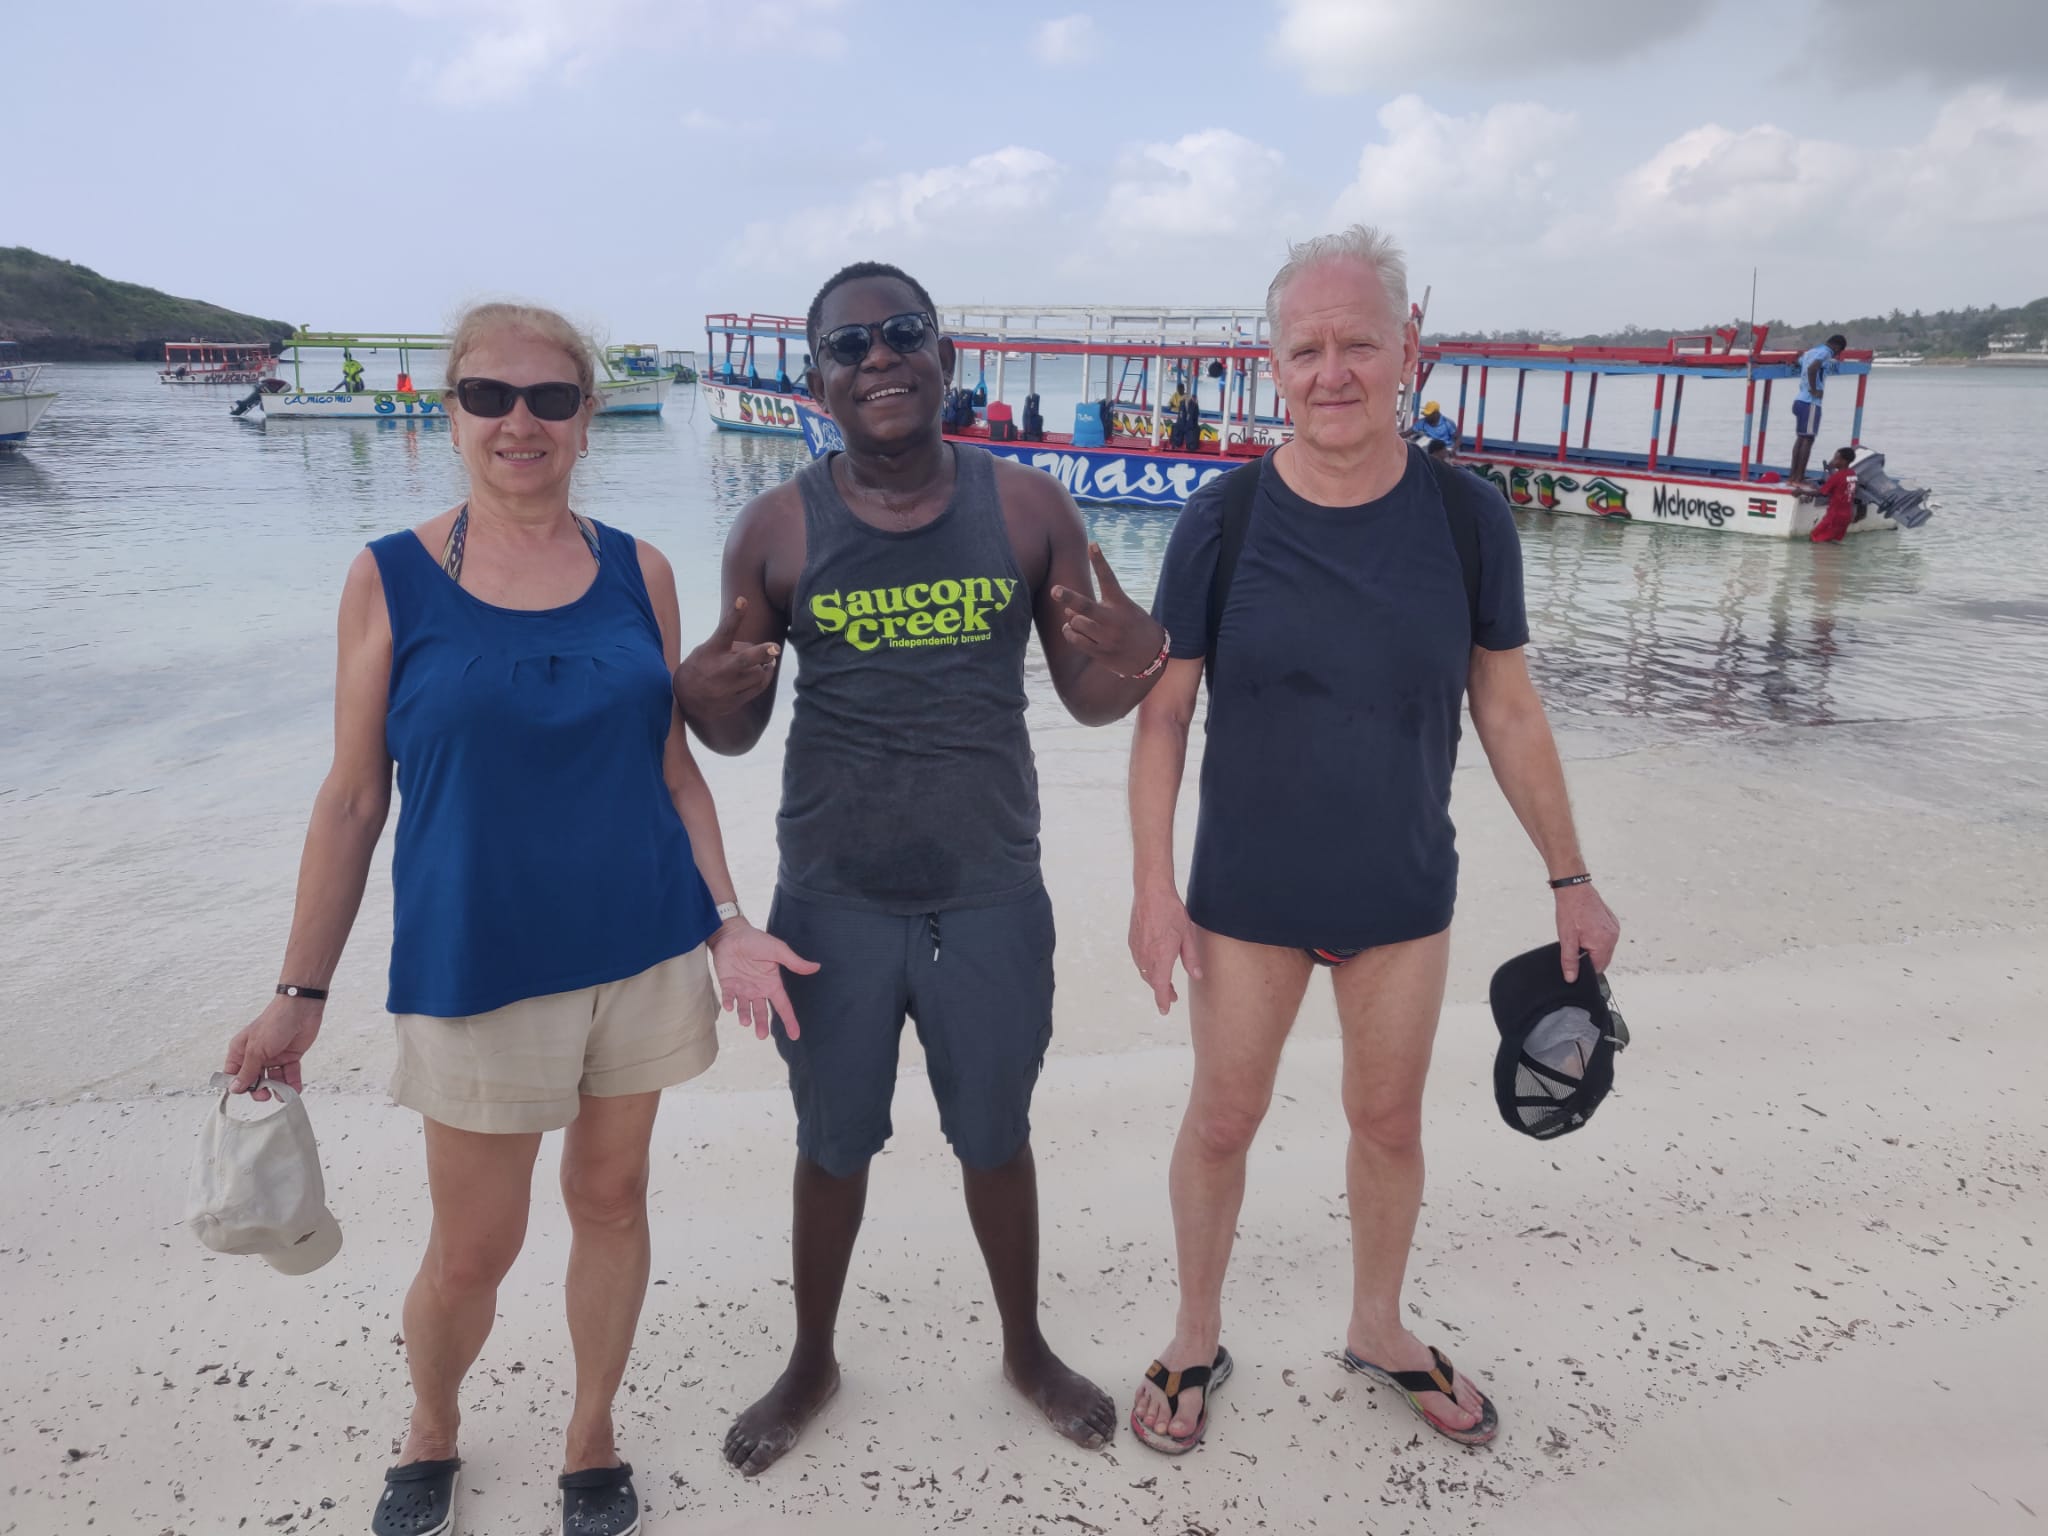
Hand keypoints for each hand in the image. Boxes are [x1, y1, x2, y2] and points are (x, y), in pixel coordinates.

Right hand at [224, 997, 323, 1099]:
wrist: (302, 1008)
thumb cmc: (275, 1021)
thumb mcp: (257, 1049)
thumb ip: (247, 1070)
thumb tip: (234, 1088)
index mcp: (241, 1050)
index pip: (233, 1073)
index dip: (238, 1085)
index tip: (244, 1093)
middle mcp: (256, 1054)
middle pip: (254, 1080)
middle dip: (259, 1089)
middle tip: (265, 1095)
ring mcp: (274, 1056)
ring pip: (273, 1079)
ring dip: (278, 1089)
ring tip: (283, 1094)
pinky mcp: (290, 1057)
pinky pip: (289, 1075)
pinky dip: (292, 1083)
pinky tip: (294, 1090)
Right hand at [673, 598, 779, 719]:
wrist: (684, 700)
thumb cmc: (700, 666)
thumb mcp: (706, 649)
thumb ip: (730, 644)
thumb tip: (757, 646)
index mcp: (712, 650)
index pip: (725, 630)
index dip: (735, 614)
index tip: (743, 600)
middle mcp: (720, 669)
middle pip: (745, 659)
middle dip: (762, 653)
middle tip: (775, 647)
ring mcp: (727, 687)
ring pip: (758, 674)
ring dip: (765, 666)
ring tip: (765, 661)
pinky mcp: (734, 701)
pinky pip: (758, 688)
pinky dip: (765, 678)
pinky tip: (765, 671)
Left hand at [707, 919, 819, 1039]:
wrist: (732, 934)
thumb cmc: (756, 941)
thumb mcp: (778, 950)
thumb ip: (794, 962)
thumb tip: (816, 967)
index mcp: (772, 984)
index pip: (783, 1005)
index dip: (789, 1020)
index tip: (795, 1036)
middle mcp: (758, 990)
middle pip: (761, 1012)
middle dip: (761, 1024)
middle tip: (761, 1035)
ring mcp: (742, 988)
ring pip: (745, 1008)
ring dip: (745, 1016)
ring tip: (745, 1022)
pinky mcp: (728, 984)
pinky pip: (728, 997)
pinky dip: (729, 1003)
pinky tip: (729, 1007)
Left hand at [1051, 544, 1165, 677]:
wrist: (1153, 655)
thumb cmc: (1133, 626)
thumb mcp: (1124, 609)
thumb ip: (1097, 608)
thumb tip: (1066, 611)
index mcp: (1121, 603)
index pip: (1108, 578)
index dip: (1099, 560)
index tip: (1092, 544)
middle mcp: (1114, 619)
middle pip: (1086, 606)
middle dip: (1068, 597)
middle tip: (1054, 590)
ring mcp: (1108, 638)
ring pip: (1076, 623)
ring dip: (1071, 620)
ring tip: (1075, 620)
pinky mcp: (1102, 653)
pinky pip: (1076, 641)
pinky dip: (1069, 633)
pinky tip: (1071, 630)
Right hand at [1128, 885, 1202, 1014]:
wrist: (1151, 892)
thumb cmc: (1171, 911)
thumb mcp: (1187, 935)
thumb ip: (1191, 958)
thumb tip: (1196, 976)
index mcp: (1162, 956)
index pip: (1161, 986)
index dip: (1163, 1000)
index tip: (1165, 1010)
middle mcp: (1146, 956)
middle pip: (1153, 981)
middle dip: (1161, 991)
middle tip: (1172, 996)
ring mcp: (1137, 949)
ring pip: (1145, 972)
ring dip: (1154, 980)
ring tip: (1165, 982)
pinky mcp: (1132, 941)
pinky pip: (1139, 961)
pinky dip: (1147, 968)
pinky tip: (1155, 964)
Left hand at [1555, 883, 1620, 981]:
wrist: (1574, 888)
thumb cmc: (1570, 910)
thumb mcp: (1566, 939)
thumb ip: (1570, 961)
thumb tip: (1572, 978)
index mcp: (1604, 942)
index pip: (1598, 968)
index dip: (1585, 968)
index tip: (1575, 961)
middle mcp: (1613, 936)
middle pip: (1603, 959)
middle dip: (1589, 957)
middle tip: (1576, 945)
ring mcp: (1614, 928)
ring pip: (1605, 949)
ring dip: (1593, 948)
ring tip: (1580, 935)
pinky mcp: (1612, 922)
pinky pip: (1607, 938)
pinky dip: (1597, 939)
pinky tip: (1586, 930)